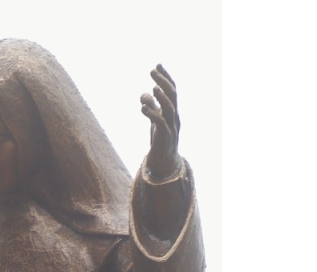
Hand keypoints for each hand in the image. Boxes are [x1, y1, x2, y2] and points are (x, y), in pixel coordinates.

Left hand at [141, 64, 181, 179]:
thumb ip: (152, 107)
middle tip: (152, 70)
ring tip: (152, 88)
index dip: (165, 77)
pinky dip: (152, 114)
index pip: (172, 90)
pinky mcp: (164, 138)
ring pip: (170, 109)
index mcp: (172, 111)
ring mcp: (171, 127)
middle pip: (172, 95)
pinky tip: (142, 109)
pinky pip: (160, 124)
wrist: (164, 162)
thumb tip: (145, 94)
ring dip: (161, 97)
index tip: (157, 65)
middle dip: (163, 81)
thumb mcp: (155, 121)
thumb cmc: (160, 140)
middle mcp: (174, 117)